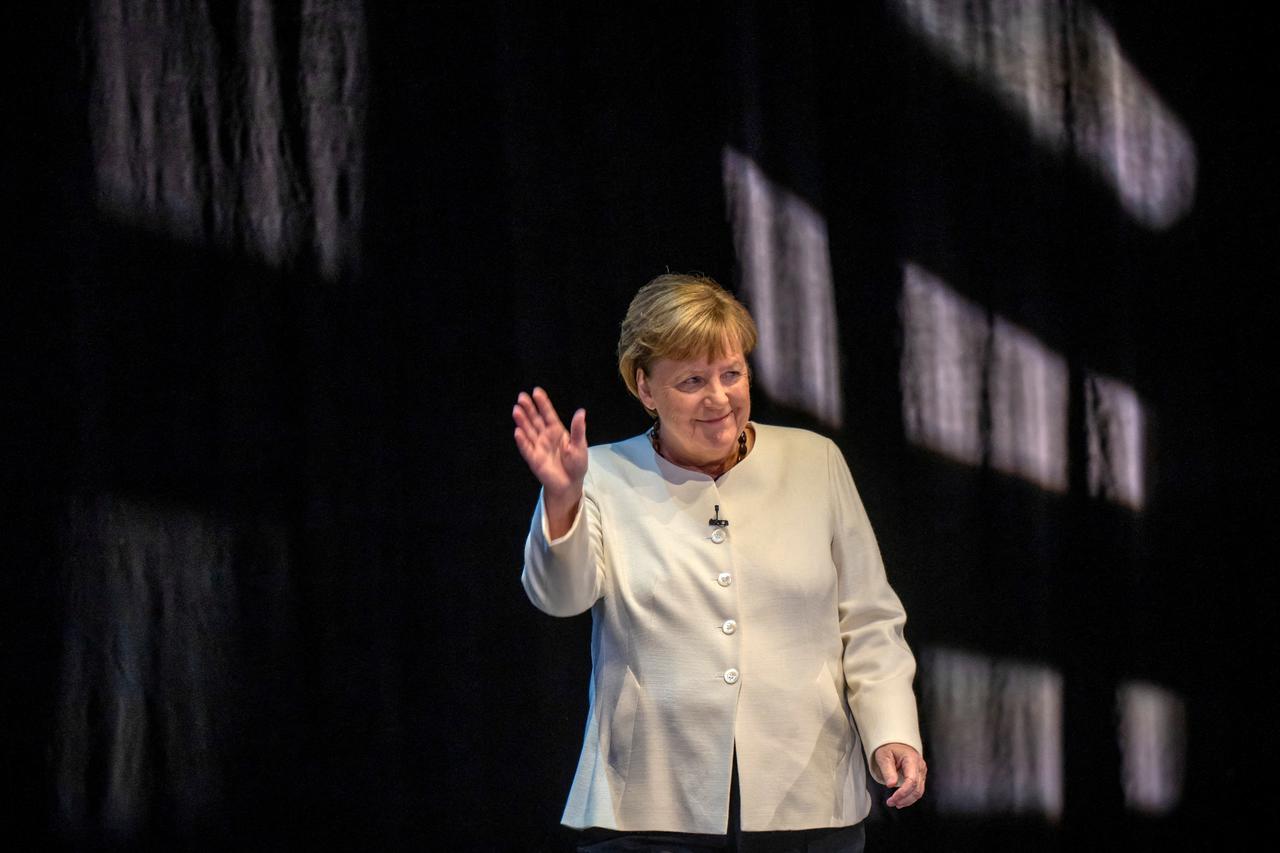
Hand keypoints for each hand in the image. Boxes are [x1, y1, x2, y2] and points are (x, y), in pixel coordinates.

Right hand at [513, 387, 587, 506]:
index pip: (548, 414)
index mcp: (557, 430)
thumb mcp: (580, 445)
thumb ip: (578, 430)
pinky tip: (518, 431)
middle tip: (522, 397)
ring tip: (516, 410)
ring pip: (528, 431)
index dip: (542, 403)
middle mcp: (545, 436)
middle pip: (535, 420)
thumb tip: (581, 412)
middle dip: (529, 408)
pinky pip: (526, 448)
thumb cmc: (576, 464)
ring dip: (522, 421)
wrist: (570, 483)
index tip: (536, 391)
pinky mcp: (534, 459)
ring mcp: (538, 446)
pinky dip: (522, 441)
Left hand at [874, 742, 926, 808]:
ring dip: (908, 800)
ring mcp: (921, 771)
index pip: (911, 781)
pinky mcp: (920, 775)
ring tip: (895, 803)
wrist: (895, 742)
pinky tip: (901, 800)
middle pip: (917, 789)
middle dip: (904, 799)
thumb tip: (891, 785)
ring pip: (919, 791)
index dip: (903, 793)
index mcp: (911, 759)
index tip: (893, 799)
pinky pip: (918, 789)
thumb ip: (888, 770)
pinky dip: (910, 796)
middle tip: (891, 803)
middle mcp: (920, 766)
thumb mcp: (883, 756)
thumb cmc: (889, 747)